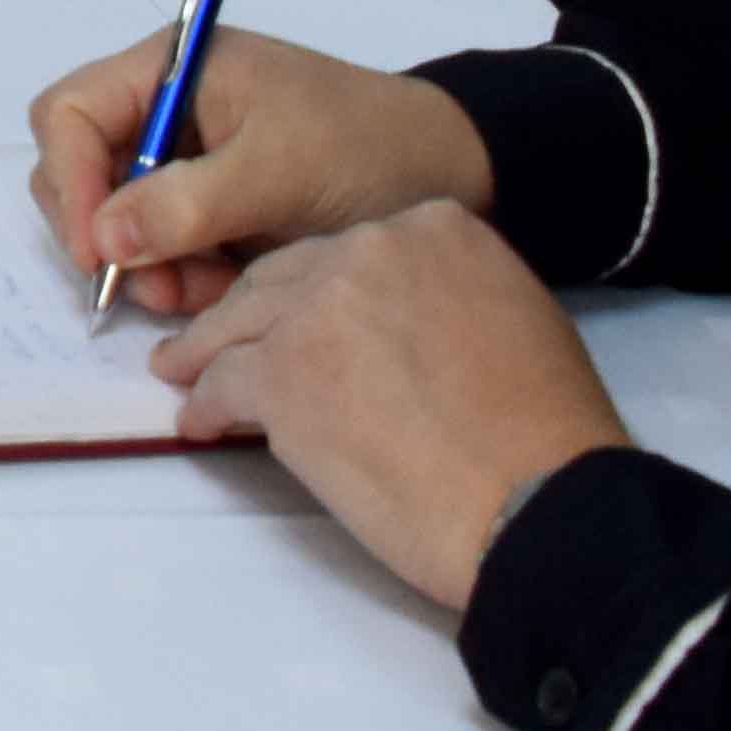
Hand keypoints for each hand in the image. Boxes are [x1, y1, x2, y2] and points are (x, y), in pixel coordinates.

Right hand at [24, 21, 496, 322]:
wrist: (456, 179)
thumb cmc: (367, 150)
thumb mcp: (278, 172)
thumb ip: (187, 204)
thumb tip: (102, 240)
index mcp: (172, 70)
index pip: (70, 113)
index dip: (70, 180)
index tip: (96, 251)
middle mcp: (164, 111)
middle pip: (80, 169)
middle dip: (107, 233)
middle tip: (152, 286)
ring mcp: (184, 162)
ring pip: (115, 220)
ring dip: (146, 266)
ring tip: (201, 296)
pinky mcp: (208, 209)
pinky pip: (159, 249)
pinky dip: (178, 278)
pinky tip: (223, 294)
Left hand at [151, 203, 627, 612]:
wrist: (540, 501)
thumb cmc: (547, 433)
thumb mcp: (518, 318)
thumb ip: (448, 295)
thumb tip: (404, 320)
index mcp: (435, 229)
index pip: (350, 251)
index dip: (320, 289)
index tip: (306, 316)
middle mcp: (368, 251)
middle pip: (283, 278)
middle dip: (251, 312)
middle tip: (220, 339)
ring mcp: (316, 310)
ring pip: (239, 323)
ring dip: (206, 351)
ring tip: (184, 373)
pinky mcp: (281, 375)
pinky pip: (224, 383)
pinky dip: (207, 405)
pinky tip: (201, 422)